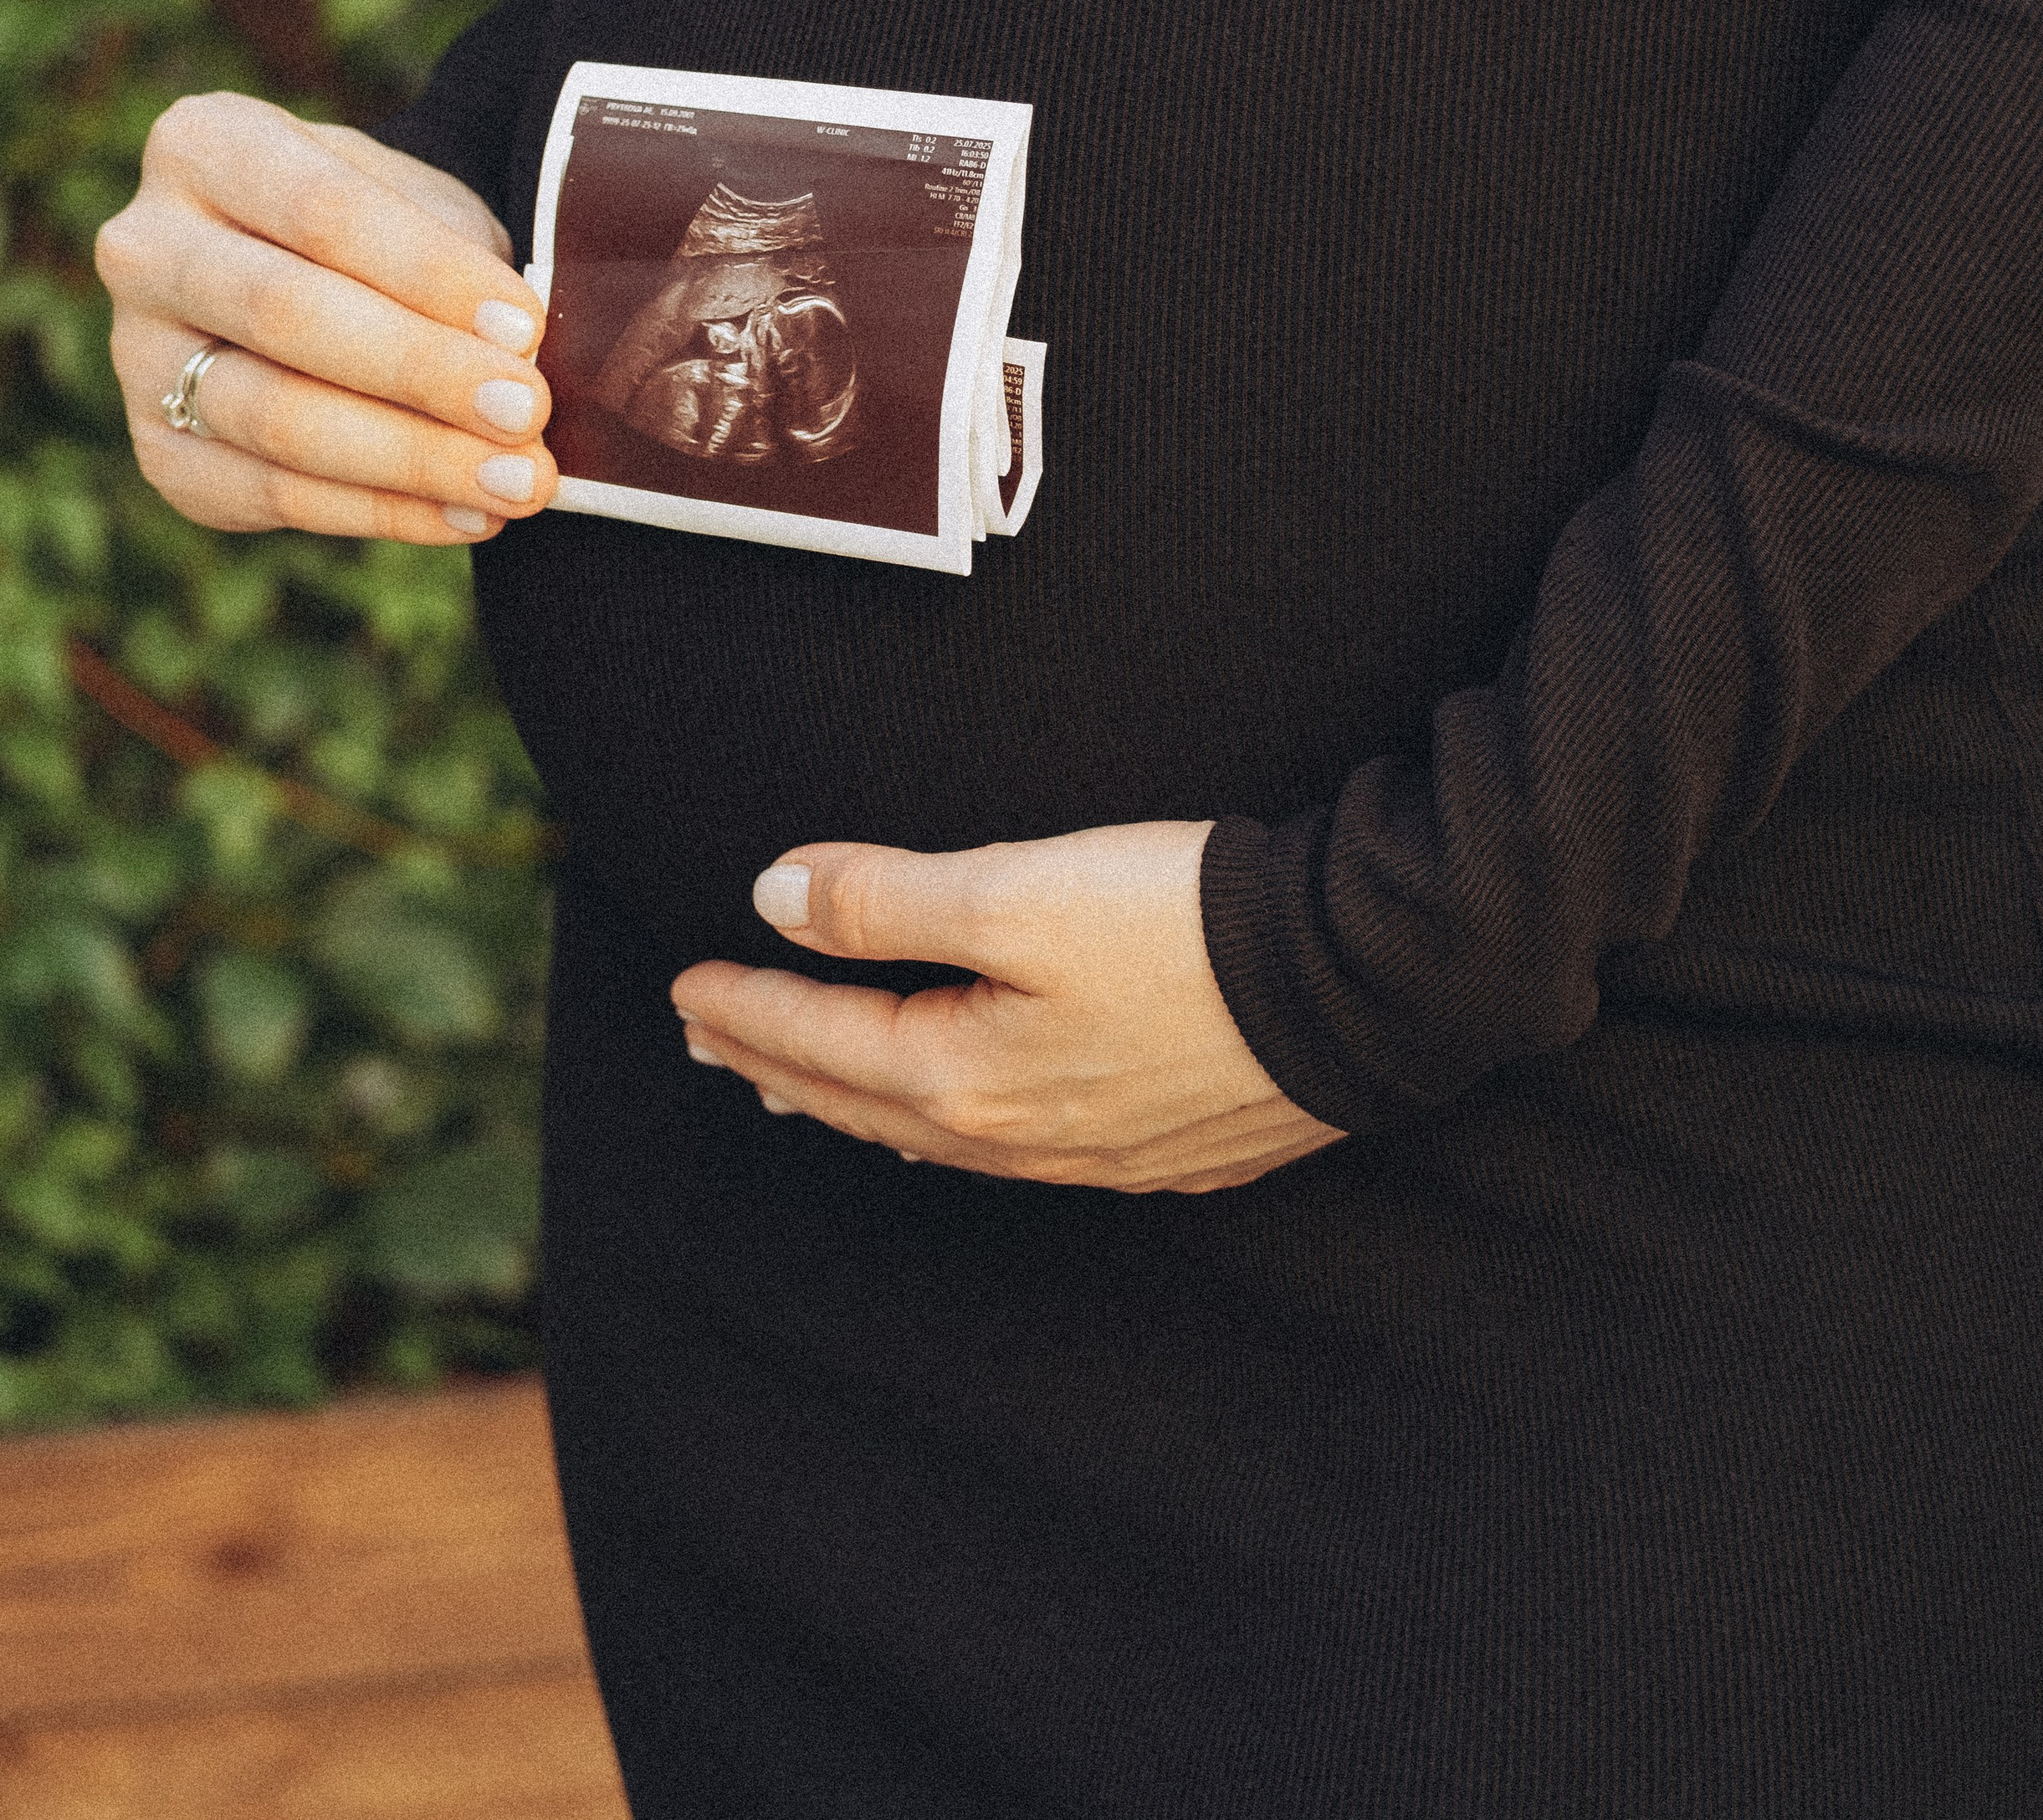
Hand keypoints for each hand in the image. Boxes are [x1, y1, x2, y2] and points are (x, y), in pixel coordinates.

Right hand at [96, 91, 557, 543]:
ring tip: (518, 480)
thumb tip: (518, 355)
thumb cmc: (380, 229)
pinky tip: (466, 515)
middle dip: (420, 370)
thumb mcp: (418, 203)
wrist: (313, 279)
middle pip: (285, 313)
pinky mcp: (160, 453)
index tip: (525, 326)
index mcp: (205, 145)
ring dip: (410, 458)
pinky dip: (381, 512)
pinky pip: (271, 495)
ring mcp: (137, 356)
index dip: (428, 273)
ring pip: (274, 418)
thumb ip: (455, 260)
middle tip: (526, 412)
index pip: (322, 210)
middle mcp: (145, 246)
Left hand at [670, 821, 1344, 1192]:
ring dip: (852, 1100)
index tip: (686, 982)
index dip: (747, 1005)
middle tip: (711, 1035)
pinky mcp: (1159, 1142)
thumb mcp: (1017, 891)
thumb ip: (885, 900)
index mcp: (968, 1077)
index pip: (823, 1042)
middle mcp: (1020, 1136)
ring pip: (933, 1134)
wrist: (1356, 981)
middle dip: (777, 1062)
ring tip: (798, 1081)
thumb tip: (775, 899)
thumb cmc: (1187, 929)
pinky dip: (945, 1123)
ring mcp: (1092, 1152)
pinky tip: (951, 1112)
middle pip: (863, 1101)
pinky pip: (1009, 1147)